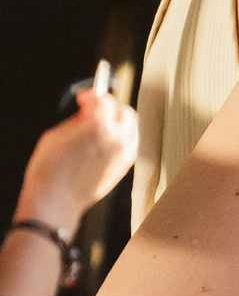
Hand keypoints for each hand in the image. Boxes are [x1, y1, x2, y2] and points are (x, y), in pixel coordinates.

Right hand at [19, 88, 135, 229]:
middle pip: (124, 111)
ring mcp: (125, 153)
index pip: (104, 99)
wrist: (56, 200)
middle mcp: (118, 137)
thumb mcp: (57, 134)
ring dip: (118, 121)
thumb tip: (87, 114)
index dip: (92, 95)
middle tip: (93, 109)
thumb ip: (78, 120)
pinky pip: (130, 143)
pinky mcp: (126, 165)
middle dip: (109, 106)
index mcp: (99, 125)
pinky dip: (121, 136)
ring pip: (131, 127)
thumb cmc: (50, 169)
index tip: (84, 98)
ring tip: (99, 125)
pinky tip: (106, 140)